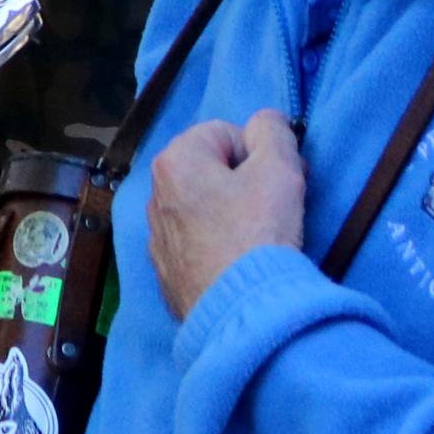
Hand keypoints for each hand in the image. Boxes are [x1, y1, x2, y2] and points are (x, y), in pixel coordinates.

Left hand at [149, 109, 303, 317]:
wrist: (241, 312)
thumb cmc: (259, 233)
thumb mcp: (279, 170)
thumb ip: (273, 132)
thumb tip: (264, 121)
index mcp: (174, 161)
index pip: (224, 133)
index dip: (257, 154)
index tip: (274, 183)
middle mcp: (154, 194)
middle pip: (211, 171)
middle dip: (243, 183)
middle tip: (270, 210)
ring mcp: (156, 236)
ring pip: (203, 208)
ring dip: (230, 214)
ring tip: (255, 240)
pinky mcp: (166, 271)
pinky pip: (197, 243)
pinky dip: (217, 246)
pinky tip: (237, 263)